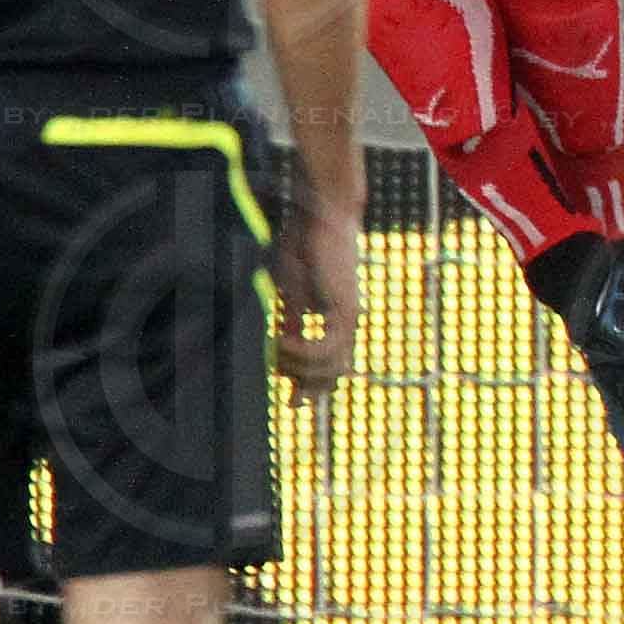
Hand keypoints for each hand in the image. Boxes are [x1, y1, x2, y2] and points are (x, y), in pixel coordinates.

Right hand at [273, 200, 362, 403]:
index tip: (292, 407)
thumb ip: (291, 323)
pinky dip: (301, 353)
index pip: (331, 368)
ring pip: (329, 367)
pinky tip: (280, 345)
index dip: (312, 390)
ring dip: (297, 369)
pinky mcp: (343, 308)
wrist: (322, 217)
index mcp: (337, 321)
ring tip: (274, 355)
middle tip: (279, 380)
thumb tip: (280, 352)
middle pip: (332, 375)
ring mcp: (349, 317)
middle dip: (305, 386)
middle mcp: (348, 323)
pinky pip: (324, 348)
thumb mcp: (292, 293)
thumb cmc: (305, 249)